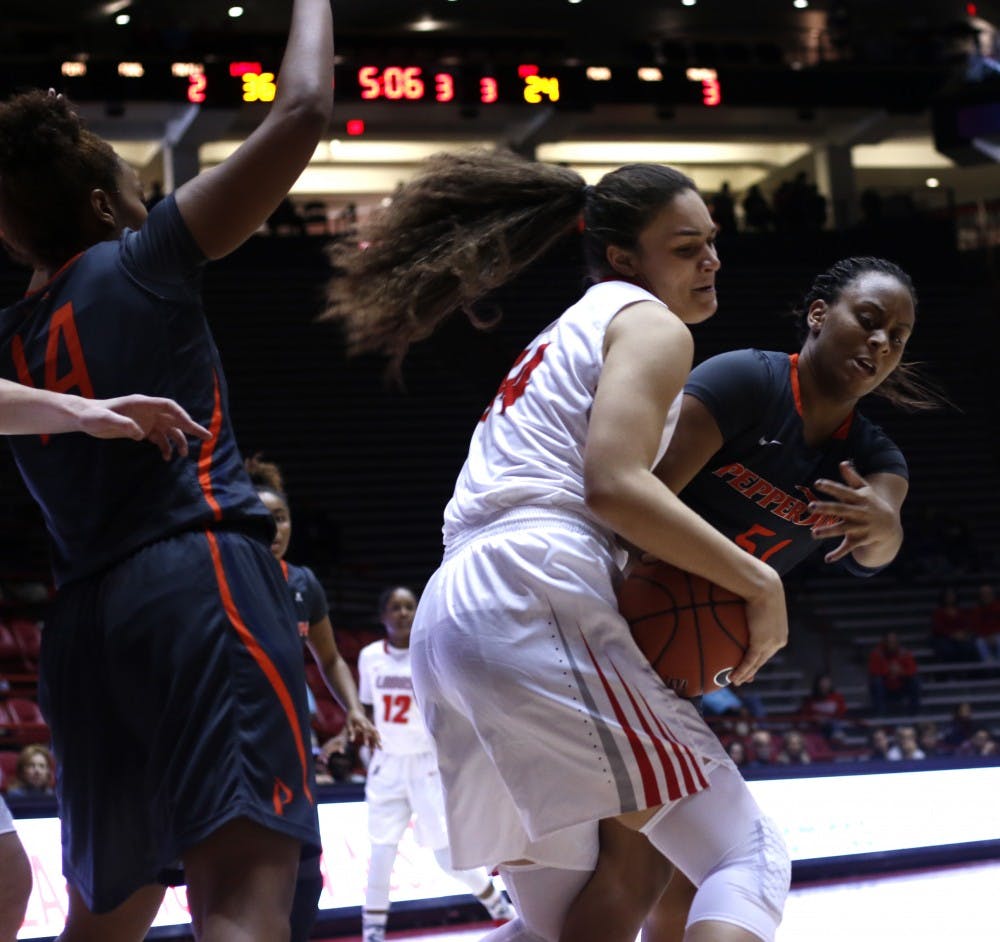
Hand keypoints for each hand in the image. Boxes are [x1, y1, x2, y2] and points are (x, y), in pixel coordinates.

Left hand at [77, 395, 212, 459]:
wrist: (84, 417)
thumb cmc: (92, 415)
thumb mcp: (102, 419)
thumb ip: (121, 424)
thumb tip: (140, 434)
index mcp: (142, 403)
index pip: (168, 407)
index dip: (182, 415)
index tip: (191, 426)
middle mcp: (148, 411)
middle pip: (175, 418)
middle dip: (191, 428)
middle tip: (207, 437)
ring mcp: (146, 420)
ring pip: (169, 430)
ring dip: (178, 441)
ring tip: (184, 455)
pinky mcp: (142, 430)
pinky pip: (159, 438)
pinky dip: (165, 447)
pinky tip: (166, 457)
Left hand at [344, 708, 380, 749]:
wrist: (356, 709)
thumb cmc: (351, 717)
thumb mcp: (348, 724)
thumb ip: (351, 732)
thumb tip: (351, 741)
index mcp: (361, 722)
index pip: (364, 730)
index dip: (365, 737)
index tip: (366, 745)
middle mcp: (367, 723)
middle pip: (373, 732)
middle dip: (376, 740)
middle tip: (378, 747)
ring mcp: (370, 725)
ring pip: (376, 733)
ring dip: (379, 740)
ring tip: (381, 748)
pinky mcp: (371, 726)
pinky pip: (375, 733)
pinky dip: (377, 739)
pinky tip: (378, 745)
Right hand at [730, 566, 787, 686]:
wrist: (763, 585)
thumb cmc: (759, 585)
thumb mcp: (758, 598)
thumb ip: (752, 605)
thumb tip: (738, 599)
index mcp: (780, 631)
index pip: (769, 648)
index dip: (759, 658)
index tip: (752, 665)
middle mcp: (778, 640)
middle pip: (764, 659)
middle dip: (753, 670)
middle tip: (744, 677)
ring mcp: (771, 643)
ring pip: (757, 664)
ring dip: (746, 674)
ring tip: (736, 680)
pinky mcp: (761, 643)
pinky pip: (750, 661)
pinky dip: (742, 671)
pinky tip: (734, 677)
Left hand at [808, 461, 899, 563]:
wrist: (890, 526)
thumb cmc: (872, 504)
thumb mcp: (865, 490)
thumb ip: (852, 477)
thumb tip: (842, 462)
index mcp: (859, 499)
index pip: (843, 491)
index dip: (831, 487)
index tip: (817, 483)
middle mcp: (859, 513)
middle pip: (840, 509)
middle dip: (826, 508)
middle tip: (810, 506)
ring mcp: (860, 527)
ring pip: (842, 529)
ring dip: (828, 531)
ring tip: (813, 533)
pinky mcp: (860, 540)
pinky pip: (848, 547)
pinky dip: (838, 554)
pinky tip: (828, 559)